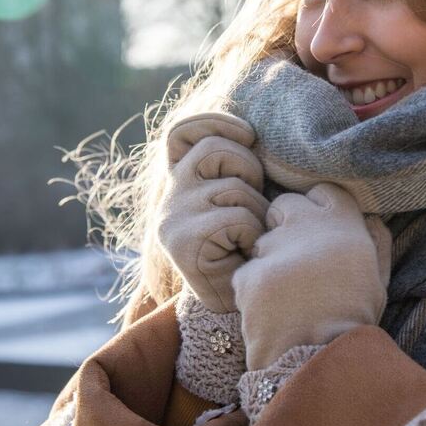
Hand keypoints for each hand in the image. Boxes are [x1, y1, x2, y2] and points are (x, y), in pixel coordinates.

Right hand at [157, 111, 269, 312]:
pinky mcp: (183, 242)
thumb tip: (254, 132)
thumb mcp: (244, 199)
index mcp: (182, 183)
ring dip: (255, 208)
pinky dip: (253, 233)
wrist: (241, 304)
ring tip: (253, 234)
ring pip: (231, 185)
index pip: (181, 133)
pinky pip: (237, 217)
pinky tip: (246, 252)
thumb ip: (237, 168)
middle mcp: (170, 197)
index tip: (248, 134)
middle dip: (249, 169)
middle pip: (214, 149)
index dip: (215, 122)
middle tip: (255, 203)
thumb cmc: (253, 248)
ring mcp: (173, 218)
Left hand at [231, 182, 392, 370]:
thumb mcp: (380, 281)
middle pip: (285, 205)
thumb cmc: (356, 322)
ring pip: (262, 241)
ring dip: (269, 260)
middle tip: (295, 258)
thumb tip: (371, 217)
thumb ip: (376, 243)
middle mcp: (308, 227)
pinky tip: (269, 311)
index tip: (319, 228)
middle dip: (285, 224)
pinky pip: (246, 275)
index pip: (324, 191)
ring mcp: (274, 249)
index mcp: (345, 225)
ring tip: (285, 295)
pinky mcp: (248, 274)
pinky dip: (253, 291)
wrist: (323, 361)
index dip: (319, 207)